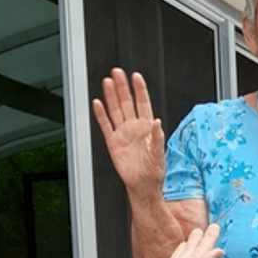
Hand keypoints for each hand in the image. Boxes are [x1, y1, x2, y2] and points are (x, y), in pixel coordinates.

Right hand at [92, 68, 165, 194]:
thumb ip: (157, 137)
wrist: (143, 185)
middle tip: (117, 72)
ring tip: (107, 81)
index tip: (136, 76)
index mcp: (148, 128)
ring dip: (111, 96)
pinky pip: (105, 125)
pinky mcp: (113, 142)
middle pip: (127, 103)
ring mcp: (123, 134)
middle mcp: (134, 128)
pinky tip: (97, 103)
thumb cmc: (154, 171)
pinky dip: (101, 115)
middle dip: (123, 87)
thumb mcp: (159, 154)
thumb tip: (157, 122)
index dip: (140, 90)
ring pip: (115, 110)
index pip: (143, 104)